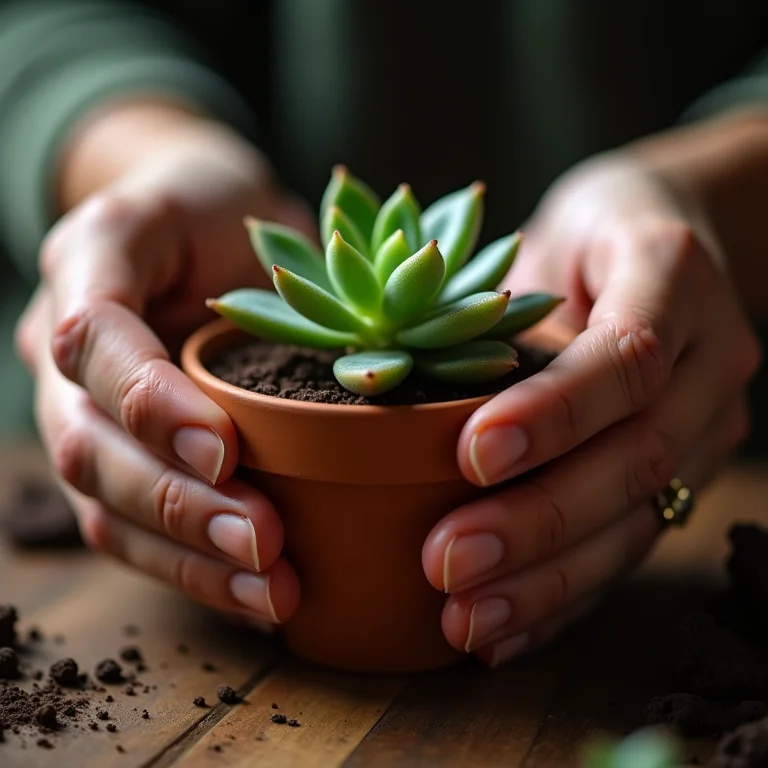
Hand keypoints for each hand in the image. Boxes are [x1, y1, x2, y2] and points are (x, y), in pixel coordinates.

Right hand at [16, 104, 311, 626]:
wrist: (200, 224)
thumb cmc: (222, 209)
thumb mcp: (234, 202)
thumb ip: (254, 263)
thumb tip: (314, 373)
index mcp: (88, 268)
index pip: (92, 341)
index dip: (150, 404)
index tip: (226, 449)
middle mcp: (67, 354)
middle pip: (91, 447)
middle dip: (177, 503)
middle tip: (263, 542)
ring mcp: (83, 414)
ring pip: (106, 507)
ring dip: (187, 557)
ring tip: (270, 591)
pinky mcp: (122, 458)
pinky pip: (134, 530)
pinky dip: (192, 570)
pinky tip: (253, 597)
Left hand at [421, 153, 761, 665]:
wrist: (662, 234)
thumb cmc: (582, 233)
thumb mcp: (540, 241)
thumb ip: (493, 314)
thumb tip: (395, 404)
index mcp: (672, 274)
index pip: (627, 356)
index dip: (555, 412)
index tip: (470, 455)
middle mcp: (711, 355)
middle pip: (639, 456)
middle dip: (540, 520)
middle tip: (447, 562)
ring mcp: (709, 422)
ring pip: (641, 517)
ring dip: (550, 579)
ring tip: (467, 618)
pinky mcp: (688, 469)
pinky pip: (634, 541)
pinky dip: (569, 594)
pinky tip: (507, 630)